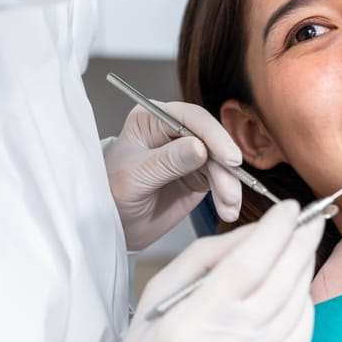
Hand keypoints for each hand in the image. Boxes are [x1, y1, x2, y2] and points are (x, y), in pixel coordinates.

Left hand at [104, 101, 242, 249]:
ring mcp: (188, 152)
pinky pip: (221, 179)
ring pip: (221, 161)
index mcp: (153, 119)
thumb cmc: (111, 194)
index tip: (229, 158)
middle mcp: (173, 131)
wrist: (112, 223)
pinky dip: (228, 195)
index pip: (191, 118)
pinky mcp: (198, 174)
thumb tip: (201, 148)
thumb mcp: (135, 177)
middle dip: (225, 166)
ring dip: (229, 184)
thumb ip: (168, 161)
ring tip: (229, 207)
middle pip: (212, 139)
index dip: (214, 136)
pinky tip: (228, 209)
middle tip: (230, 191)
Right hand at [109, 201, 322, 341]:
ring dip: (305, 271)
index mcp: (190, 322)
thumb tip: (257, 230)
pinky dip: (305, 305)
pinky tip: (298, 287)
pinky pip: (301, 337)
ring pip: (296, 308)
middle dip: (300, 243)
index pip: (246, 266)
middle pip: (279, 283)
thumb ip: (209, 254)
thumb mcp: (162, 288)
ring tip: (303, 247)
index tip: (289, 208)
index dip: (274, 232)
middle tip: (311, 218)